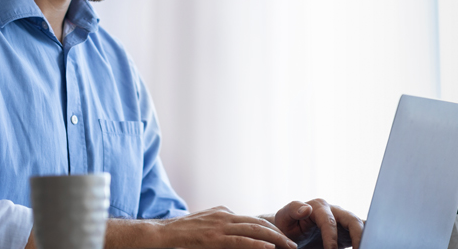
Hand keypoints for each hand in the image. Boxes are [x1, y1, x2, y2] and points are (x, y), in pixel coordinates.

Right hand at [162, 206, 297, 248]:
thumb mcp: (206, 222)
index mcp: (224, 212)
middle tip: (293, 244)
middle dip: (279, 234)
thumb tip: (236, 225)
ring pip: (254, 230)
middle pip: (258, 223)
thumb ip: (221, 222)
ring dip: (275, 239)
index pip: (253, 219)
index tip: (284, 237)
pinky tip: (269, 248)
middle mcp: (225, 216)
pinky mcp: (214, 238)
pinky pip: (240, 241)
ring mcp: (220, 226)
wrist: (163, 233)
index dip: (271, 228)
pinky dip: (257, 244)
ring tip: (289, 247)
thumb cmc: (183, 231)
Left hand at [272, 199, 363, 248]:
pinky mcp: (349, 229)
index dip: (331, 237)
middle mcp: (334, 210)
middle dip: (357, 236)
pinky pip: (362, 231)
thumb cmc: (287, 224)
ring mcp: (343, 219)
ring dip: (364, 238)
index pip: (329, 222)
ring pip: (360, 225)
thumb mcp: (285, 217)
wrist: (293, 230)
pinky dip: (367, 238)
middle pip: (352, 220)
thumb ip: (293, 210)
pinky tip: (368, 245)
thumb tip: (306, 209)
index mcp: (318, 206)